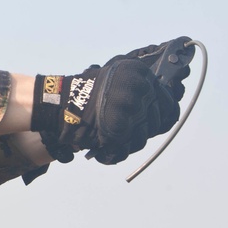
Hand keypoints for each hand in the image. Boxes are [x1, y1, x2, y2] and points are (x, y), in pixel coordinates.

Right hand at [31, 40, 187, 164]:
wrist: (57, 103)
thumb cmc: (86, 98)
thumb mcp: (118, 85)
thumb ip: (141, 96)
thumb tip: (168, 114)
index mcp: (141, 74)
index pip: (170, 108)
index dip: (158, 120)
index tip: (143, 124)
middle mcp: (140, 87)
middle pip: (155, 125)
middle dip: (138, 133)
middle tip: (117, 129)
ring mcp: (130, 106)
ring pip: (141, 139)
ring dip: (125, 144)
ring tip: (107, 137)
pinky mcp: (119, 125)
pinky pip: (124, 148)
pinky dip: (112, 152)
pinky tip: (101, 147)